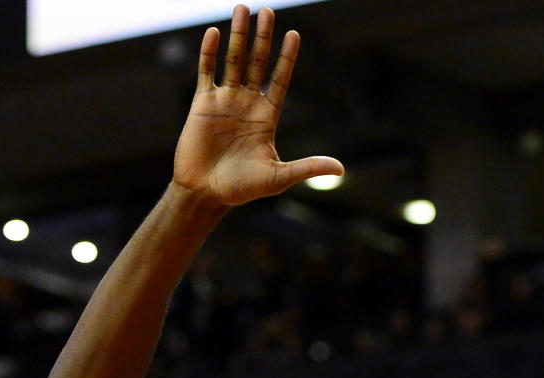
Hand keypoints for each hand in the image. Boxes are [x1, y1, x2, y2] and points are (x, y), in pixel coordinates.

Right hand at [173, 5, 343, 206]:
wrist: (207, 193)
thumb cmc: (243, 189)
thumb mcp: (279, 177)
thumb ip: (307, 167)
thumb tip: (340, 168)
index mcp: (267, 116)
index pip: (280, 80)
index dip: (286, 58)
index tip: (294, 35)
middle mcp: (248, 103)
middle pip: (257, 63)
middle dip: (263, 38)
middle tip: (268, 11)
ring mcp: (225, 100)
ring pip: (233, 61)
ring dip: (237, 35)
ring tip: (242, 8)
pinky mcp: (203, 103)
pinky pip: (207, 72)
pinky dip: (209, 52)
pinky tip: (215, 32)